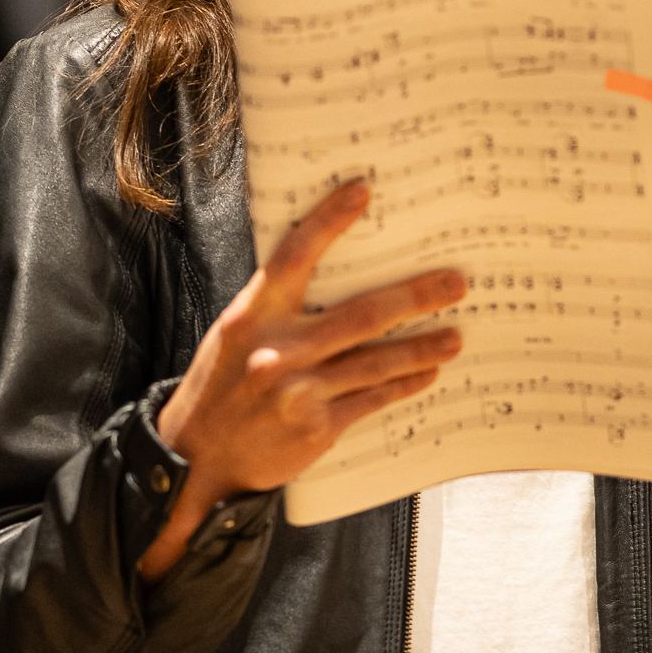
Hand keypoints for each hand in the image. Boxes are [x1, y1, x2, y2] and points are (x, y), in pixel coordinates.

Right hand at [139, 180, 463, 579]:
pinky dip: (403, 385)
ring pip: (377, 361)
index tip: (362, 192)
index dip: (327, 221)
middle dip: (415, 297)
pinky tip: (425, 374)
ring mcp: (299, 391)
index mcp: (251, 317)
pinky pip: (372, 399)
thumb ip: (276, 307)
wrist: (197, 461)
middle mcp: (277, 351)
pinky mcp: (317, 427)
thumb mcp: (234, 335)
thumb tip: (334, 275)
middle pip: (361, 314)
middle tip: (454, 283)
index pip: (293, 256)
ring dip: (422, 348)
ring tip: (454, 337)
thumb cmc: (219, 389)